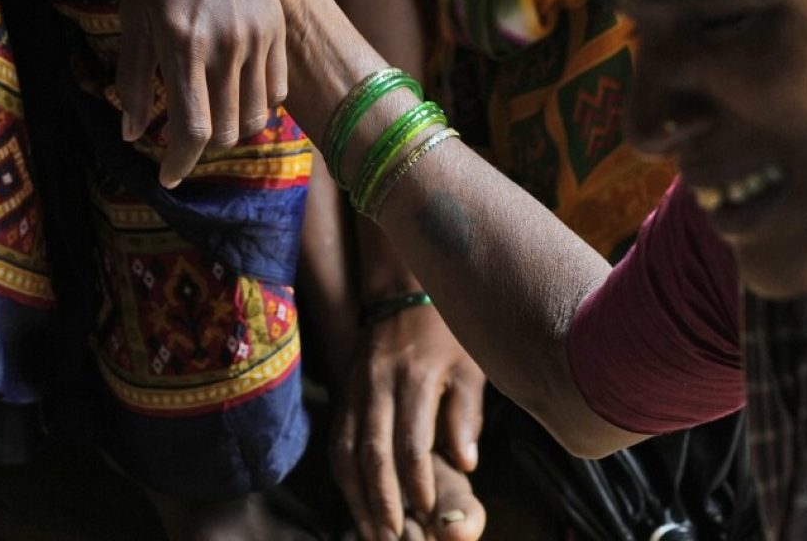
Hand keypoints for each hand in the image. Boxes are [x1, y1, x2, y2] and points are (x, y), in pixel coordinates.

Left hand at [110, 0, 286, 186]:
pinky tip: (236, 100)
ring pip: (254, 116)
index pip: (192, 129)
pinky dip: (257, 108)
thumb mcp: (136, 14)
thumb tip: (132, 131)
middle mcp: (226, 45)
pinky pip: (275, 90)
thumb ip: (135, 76)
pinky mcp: (275, 29)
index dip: (178, 162)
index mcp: (183, 42)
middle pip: (225, 130)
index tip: (166, 176)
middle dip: (199, 149)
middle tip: (180, 145)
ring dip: (229, 132)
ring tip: (208, 124)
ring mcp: (257, 37)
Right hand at [330, 306, 485, 540]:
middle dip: (381, 501)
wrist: (404, 290)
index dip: (417, 483)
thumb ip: (466, 414)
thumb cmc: (446, 332)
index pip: (411, 442)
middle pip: (372, 452)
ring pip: (347, 450)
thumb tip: (466, 463)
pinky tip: (355, 499)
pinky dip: (343, 474)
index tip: (427, 513)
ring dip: (356, 496)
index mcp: (414, 377)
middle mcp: (378, 384)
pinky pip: (337, 438)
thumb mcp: (469, 366)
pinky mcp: (344, 389)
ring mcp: (356, 386)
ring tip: (372, 530)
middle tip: (392, 537)